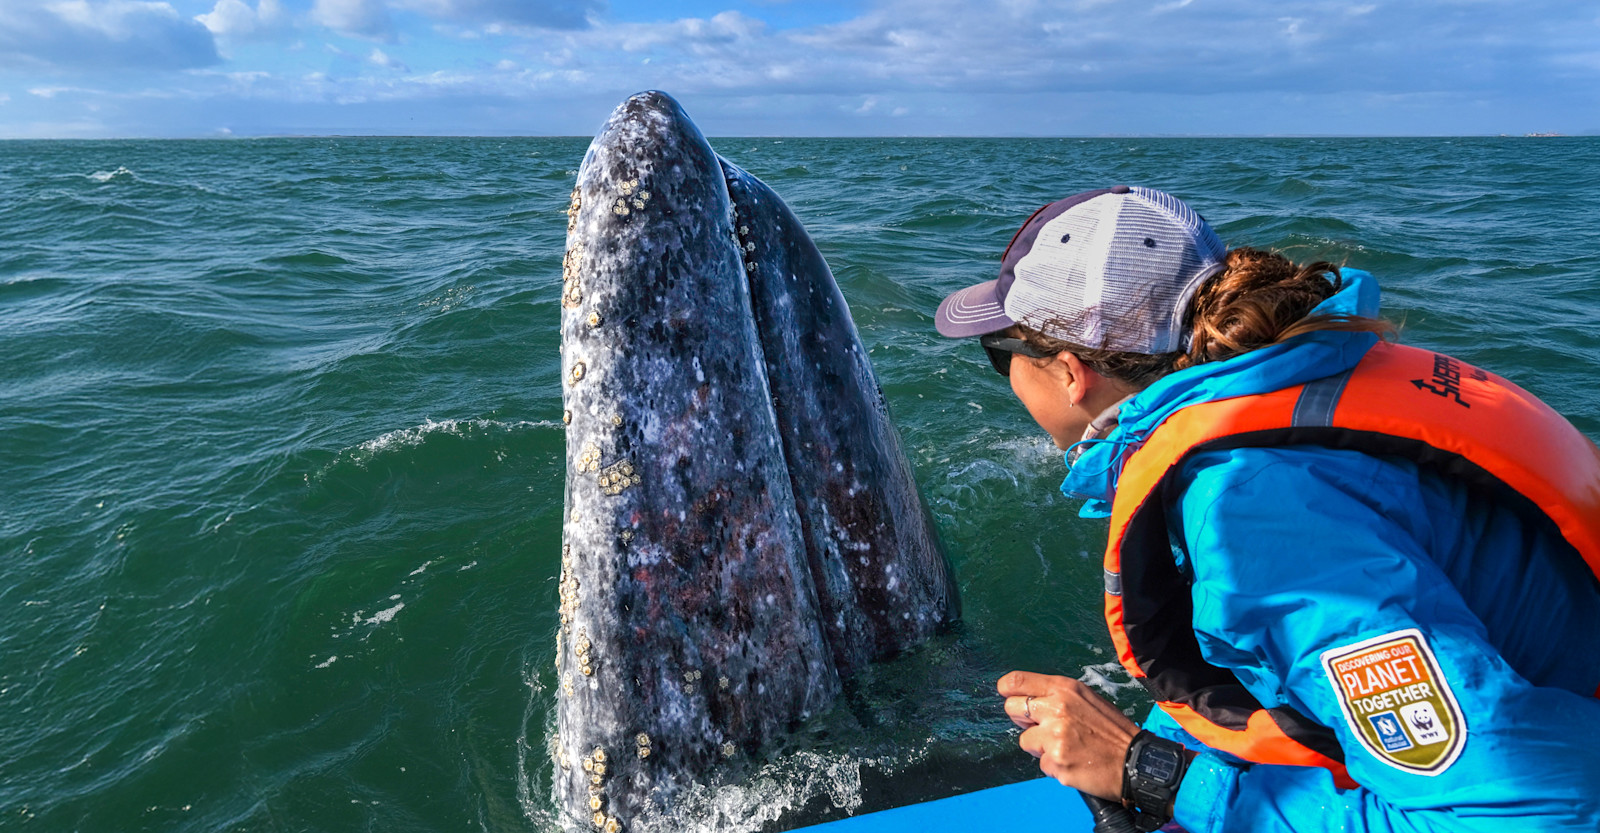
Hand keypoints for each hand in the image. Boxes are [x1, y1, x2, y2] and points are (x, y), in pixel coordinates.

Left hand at [997, 670, 1139, 800]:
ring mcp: (1054, 736)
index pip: (1016, 681)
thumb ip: (1057, 697)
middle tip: (1042, 728)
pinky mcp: (1056, 761)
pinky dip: (1054, 766)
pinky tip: (1074, 763)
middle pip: (1011, 708)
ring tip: (1066, 748)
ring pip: (1025, 741)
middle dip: (1022, 721)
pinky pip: (1041, 764)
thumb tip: (1029, 702)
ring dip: (1040, 748)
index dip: (1007, 690)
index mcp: (1064, 689)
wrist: (1136, 761)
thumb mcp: (1087, 700)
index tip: (1010, 697)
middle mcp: (1056, 708)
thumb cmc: (1112, 730)